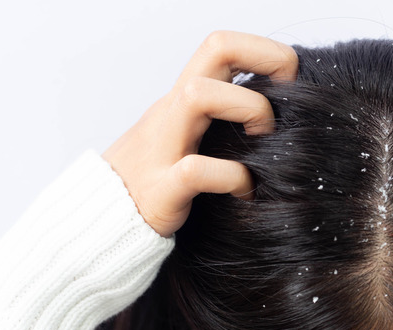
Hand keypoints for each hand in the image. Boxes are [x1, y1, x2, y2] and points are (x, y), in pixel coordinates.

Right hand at [101, 31, 297, 237]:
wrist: (103, 222)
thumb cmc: (160, 180)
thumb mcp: (190, 139)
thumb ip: (222, 122)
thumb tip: (280, 116)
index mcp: (183, 99)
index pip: (221, 45)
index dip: (264, 51)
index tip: (289, 82)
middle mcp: (172, 112)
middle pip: (215, 48)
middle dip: (265, 60)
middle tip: (283, 103)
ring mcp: (163, 147)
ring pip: (198, 95)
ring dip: (248, 109)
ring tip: (263, 141)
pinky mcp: (161, 190)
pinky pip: (196, 170)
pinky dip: (233, 177)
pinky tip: (245, 192)